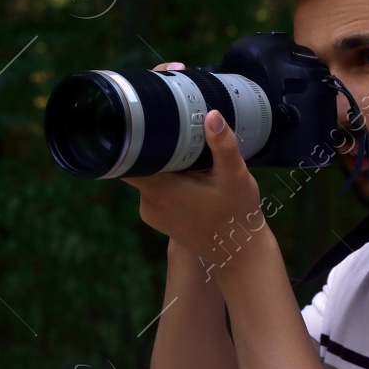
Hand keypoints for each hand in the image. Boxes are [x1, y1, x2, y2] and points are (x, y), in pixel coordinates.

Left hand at [122, 64, 268, 273]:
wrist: (240, 254)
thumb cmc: (238, 215)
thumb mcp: (235, 176)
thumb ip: (223, 145)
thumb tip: (212, 115)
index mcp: (160, 189)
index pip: (129, 155)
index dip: (133, 133)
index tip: (146, 114)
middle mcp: (149, 202)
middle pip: (137, 161)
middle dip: (153, 142)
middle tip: (174, 122)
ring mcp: (151, 212)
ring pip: (147, 173)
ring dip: (162, 160)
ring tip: (188, 148)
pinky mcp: (159, 218)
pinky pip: (154, 188)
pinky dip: (167, 176)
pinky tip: (189, 171)